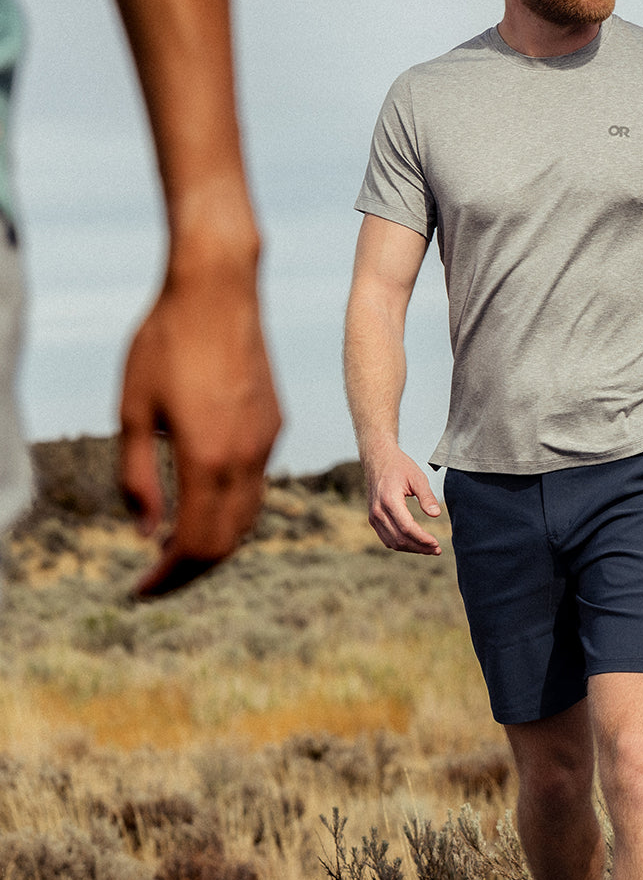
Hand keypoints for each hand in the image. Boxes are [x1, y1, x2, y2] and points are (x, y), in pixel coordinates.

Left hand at [119, 252, 281, 595]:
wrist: (219, 288)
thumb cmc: (164, 342)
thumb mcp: (132, 412)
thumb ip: (137, 478)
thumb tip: (147, 533)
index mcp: (207, 459)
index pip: (194, 544)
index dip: (167, 577)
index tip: (140, 591)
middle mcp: (245, 459)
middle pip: (226, 542)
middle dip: (190, 571)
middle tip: (156, 580)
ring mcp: (264, 444)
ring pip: (246, 517)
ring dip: (213, 542)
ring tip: (175, 547)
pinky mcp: (272, 427)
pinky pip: (255, 484)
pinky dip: (228, 509)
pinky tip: (200, 498)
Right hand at [364, 444, 441, 554]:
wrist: (378, 459)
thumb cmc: (399, 466)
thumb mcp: (417, 477)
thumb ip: (427, 497)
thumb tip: (436, 515)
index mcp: (389, 500)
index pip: (406, 528)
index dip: (422, 539)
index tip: (436, 543)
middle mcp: (378, 511)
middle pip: (400, 539)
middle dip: (420, 547)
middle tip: (436, 549)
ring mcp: (373, 516)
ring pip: (393, 543)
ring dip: (411, 548)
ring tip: (429, 548)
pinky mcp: (373, 519)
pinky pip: (387, 539)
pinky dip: (401, 544)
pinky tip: (415, 543)